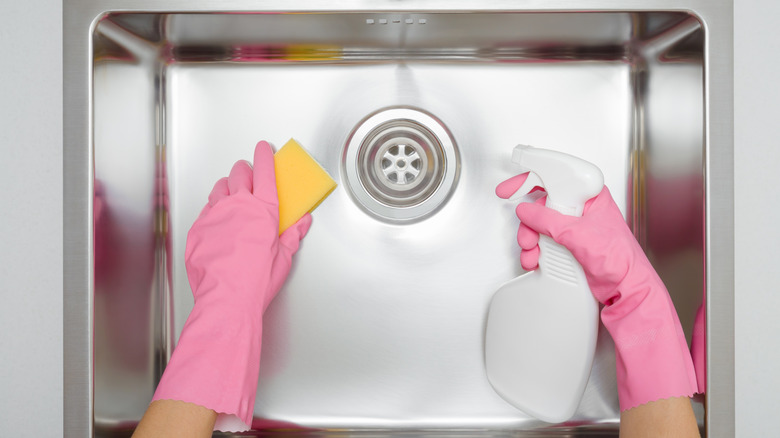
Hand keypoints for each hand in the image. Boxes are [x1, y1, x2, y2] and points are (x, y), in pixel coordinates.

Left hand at [151, 141, 310, 431]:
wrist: (227, 300)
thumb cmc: (257, 281)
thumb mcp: (284, 257)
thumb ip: (292, 234)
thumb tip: (303, 221)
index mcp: (263, 210)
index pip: (265, 173)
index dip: (264, 157)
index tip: (263, 148)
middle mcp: (237, 206)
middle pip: (239, 175)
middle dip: (245, 169)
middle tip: (248, 170)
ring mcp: (214, 216)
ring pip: (219, 189)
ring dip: (227, 186)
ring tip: (231, 190)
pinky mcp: (198, 229)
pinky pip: (206, 210)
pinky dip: (213, 209)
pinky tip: (217, 217)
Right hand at [496, 173, 697, 411]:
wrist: (627, 289)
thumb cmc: (619, 260)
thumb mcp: (578, 234)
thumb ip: (548, 220)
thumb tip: (527, 211)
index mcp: (590, 196)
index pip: (556, 177)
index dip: (530, 179)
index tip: (510, 188)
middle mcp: (582, 209)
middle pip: (542, 205)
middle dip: (530, 223)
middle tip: (527, 235)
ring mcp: (575, 228)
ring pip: (540, 225)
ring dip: (531, 240)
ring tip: (532, 253)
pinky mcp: (570, 245)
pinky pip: (544, 242)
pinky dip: (536, 251)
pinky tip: (536, 260)